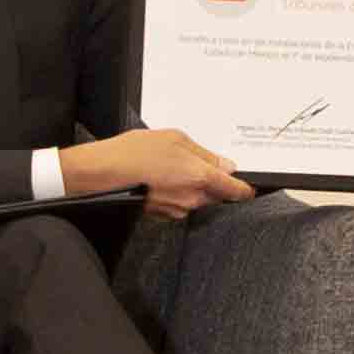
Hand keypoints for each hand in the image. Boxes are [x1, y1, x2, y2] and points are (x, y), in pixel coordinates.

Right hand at [65, 124, 253, 217]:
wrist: (104, 173)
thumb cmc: (136, 152)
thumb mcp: (176, 139)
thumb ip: (205, 154)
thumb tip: (225, 165)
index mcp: (201, 177)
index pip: (235, 191)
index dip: (245, 189)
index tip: (250, 187)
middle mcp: (192, 199)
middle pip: (215, 195)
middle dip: (210, 182)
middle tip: (193, 163)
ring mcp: (176, 209)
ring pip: (195, 199)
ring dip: (190, 187)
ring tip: (168, 168)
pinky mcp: (161, 215)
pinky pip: (177, 204)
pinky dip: (173, 193)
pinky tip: (157, 178)